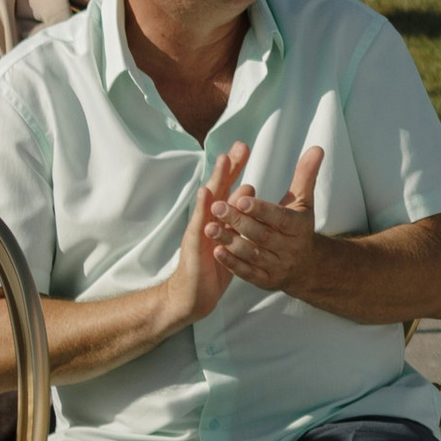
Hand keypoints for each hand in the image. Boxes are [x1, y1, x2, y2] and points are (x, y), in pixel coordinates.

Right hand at [166, 143, 249, 328]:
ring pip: (207, 203)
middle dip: (227, 167)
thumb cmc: (211, 266)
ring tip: (223, 160)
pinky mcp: (194, 247)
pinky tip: (206, 195)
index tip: (244, 146)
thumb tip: (248, 188)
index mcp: (216, 218)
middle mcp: (206, 221)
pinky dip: (203, 209)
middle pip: (217, 188)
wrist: (192, 296)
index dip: (234, 168)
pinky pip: (199, 226)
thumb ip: (236, 215)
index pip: (226, 188)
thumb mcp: (229, 238)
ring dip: (215, 181)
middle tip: (239, 144)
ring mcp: (198, 232)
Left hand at [205, 145, 323, 302]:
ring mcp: (278, 266)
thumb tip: (317, 148)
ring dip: (230, 242)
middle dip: (238, 222)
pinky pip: (248, 273)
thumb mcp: (304, 202)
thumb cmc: (299, 227)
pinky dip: (232, 263)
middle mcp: (290, 249)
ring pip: (252, 254)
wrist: (307, 268)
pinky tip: (216, 251)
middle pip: (262, 235)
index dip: (261, 210)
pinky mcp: (266, 281)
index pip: (280, 218)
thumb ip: (306, 175)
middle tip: (216, 207)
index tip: (242, 199)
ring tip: (209, 228)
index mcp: (298, 227)